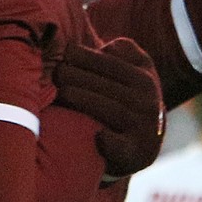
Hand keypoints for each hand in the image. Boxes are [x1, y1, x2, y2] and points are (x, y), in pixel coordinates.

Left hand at [52, 38, 164, 181]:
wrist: (141, 149)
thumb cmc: (128, 101)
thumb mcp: (139, 73)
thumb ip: (128, 52)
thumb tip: (108, 46)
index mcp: (145, 80)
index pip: (110, 64)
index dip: (84, 56)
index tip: (64, 54)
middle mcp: (147, 103)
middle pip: (105, 85)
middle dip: (77, 77)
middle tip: (55, 74)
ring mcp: (142, 130)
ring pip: (108, 109)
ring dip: (81, 99)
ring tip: (60, 93)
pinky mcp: (135, 155)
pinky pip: (120, 146)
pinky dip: (108, 142)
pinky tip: (95, 135)